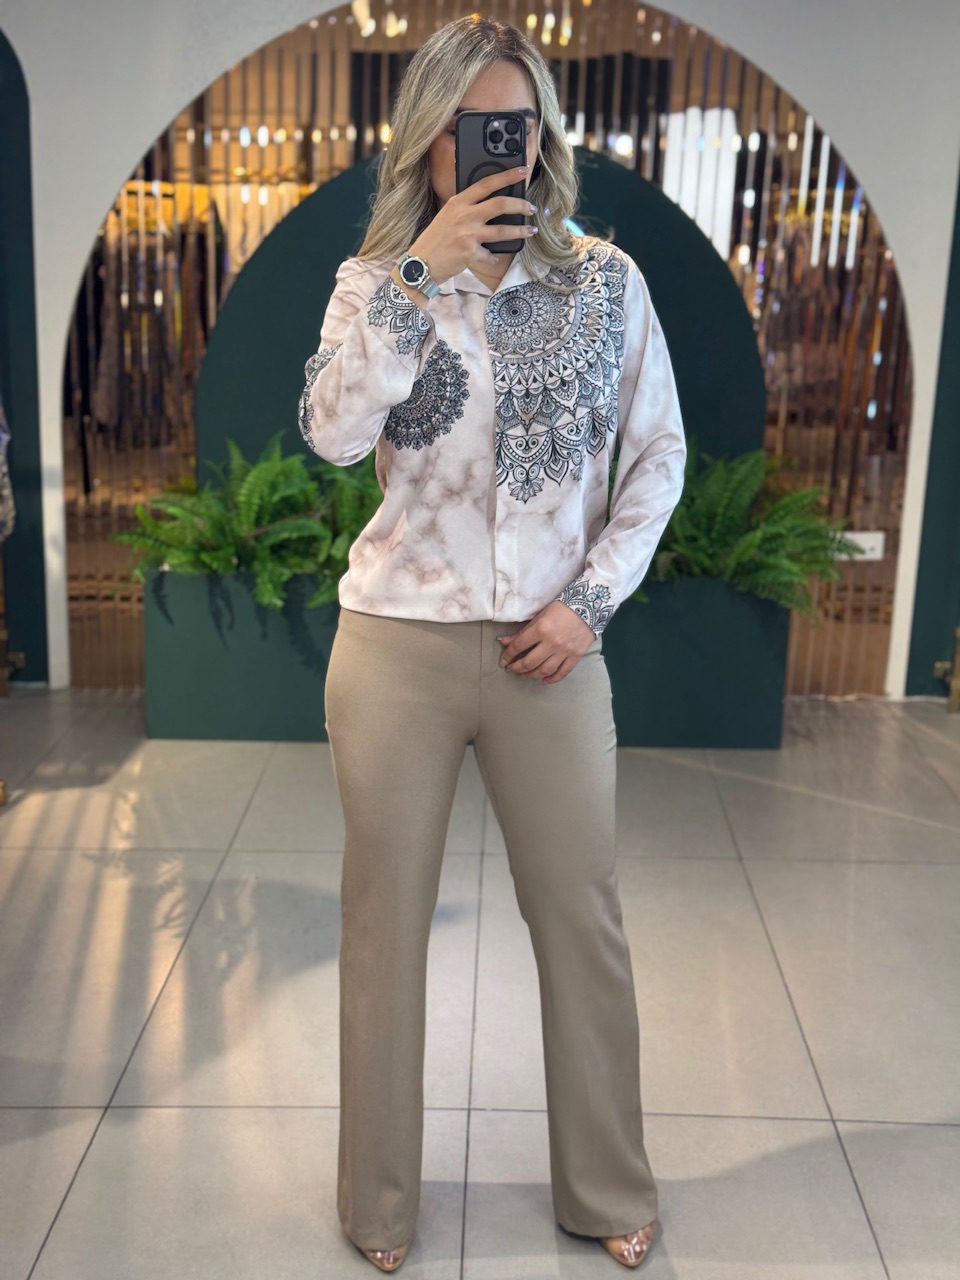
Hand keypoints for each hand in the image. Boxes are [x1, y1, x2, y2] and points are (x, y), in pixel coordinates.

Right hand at [408, 167, 537, 281]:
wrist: (422, 263)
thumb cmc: (435, 239)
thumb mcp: (448, 215)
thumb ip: (466, 208)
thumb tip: (490, 204)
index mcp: (459, 202)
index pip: (487, 183)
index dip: (507, 176)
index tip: (522, 171)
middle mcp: (465, 215)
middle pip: (500, 204)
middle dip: (520, 204)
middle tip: (530, 207)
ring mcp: (468, 234)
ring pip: (503, 230)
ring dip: (520, 230)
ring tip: (531, 230)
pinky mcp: (470, 253)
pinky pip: (490, 254)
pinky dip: (493, 257)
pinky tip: (493, 257)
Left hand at [497, 601, 596, 684]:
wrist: (588, 607)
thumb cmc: (561, 609)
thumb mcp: (539, 616)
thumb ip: (522, 631)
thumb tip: (504, 642)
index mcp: (540, 629)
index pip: (518, 646)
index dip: (507, 655)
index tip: (503, 661)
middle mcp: (552, 643)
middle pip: (529, 662)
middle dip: (517, 668)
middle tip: (511, 669)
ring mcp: (565, 651)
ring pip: (544, 670)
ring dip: (531, 675)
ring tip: (524, 675)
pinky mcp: (576, 656)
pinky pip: (562, 673)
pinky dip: (552, 679)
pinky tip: (543, 680)